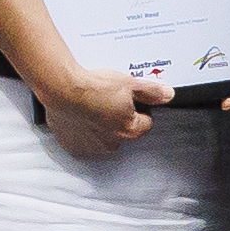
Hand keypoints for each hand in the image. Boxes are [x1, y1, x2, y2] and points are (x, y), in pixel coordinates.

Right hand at [37, 64, 167, 163]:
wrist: (62, 89)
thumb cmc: (93, 87)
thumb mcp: (129, 83)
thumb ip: (152, 92)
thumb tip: (168, 95)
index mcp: (129, 131)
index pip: (145, 123)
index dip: (140, 108)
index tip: (130, 99)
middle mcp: (112, 144)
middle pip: (124, 131)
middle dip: (119, 118)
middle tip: (108, 100)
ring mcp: (91, 148)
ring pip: (103, 137)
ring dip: (100, 126)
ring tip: (91, 106)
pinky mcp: (72, 146)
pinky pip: (82, 140)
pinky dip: (82, 130)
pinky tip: (79, 115)